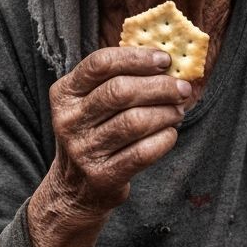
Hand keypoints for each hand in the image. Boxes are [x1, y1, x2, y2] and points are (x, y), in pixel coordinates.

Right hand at [46, 46, 190, 215]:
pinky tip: (169, 134)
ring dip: (166, 113)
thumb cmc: (94, 134)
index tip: (164, 60)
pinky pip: (143, 152)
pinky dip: (164, 139)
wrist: (76, 189)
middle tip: (181, 89)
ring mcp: (83, 151)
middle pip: (120, 91)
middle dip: (159, 86)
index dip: (136, 58)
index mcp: (64, 94)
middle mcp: (69, 121)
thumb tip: (166, 61)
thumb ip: (118, 79)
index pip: (100, 64)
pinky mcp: (102, 176)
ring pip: (135, 121)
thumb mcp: (90, 103)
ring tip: (177, 112)